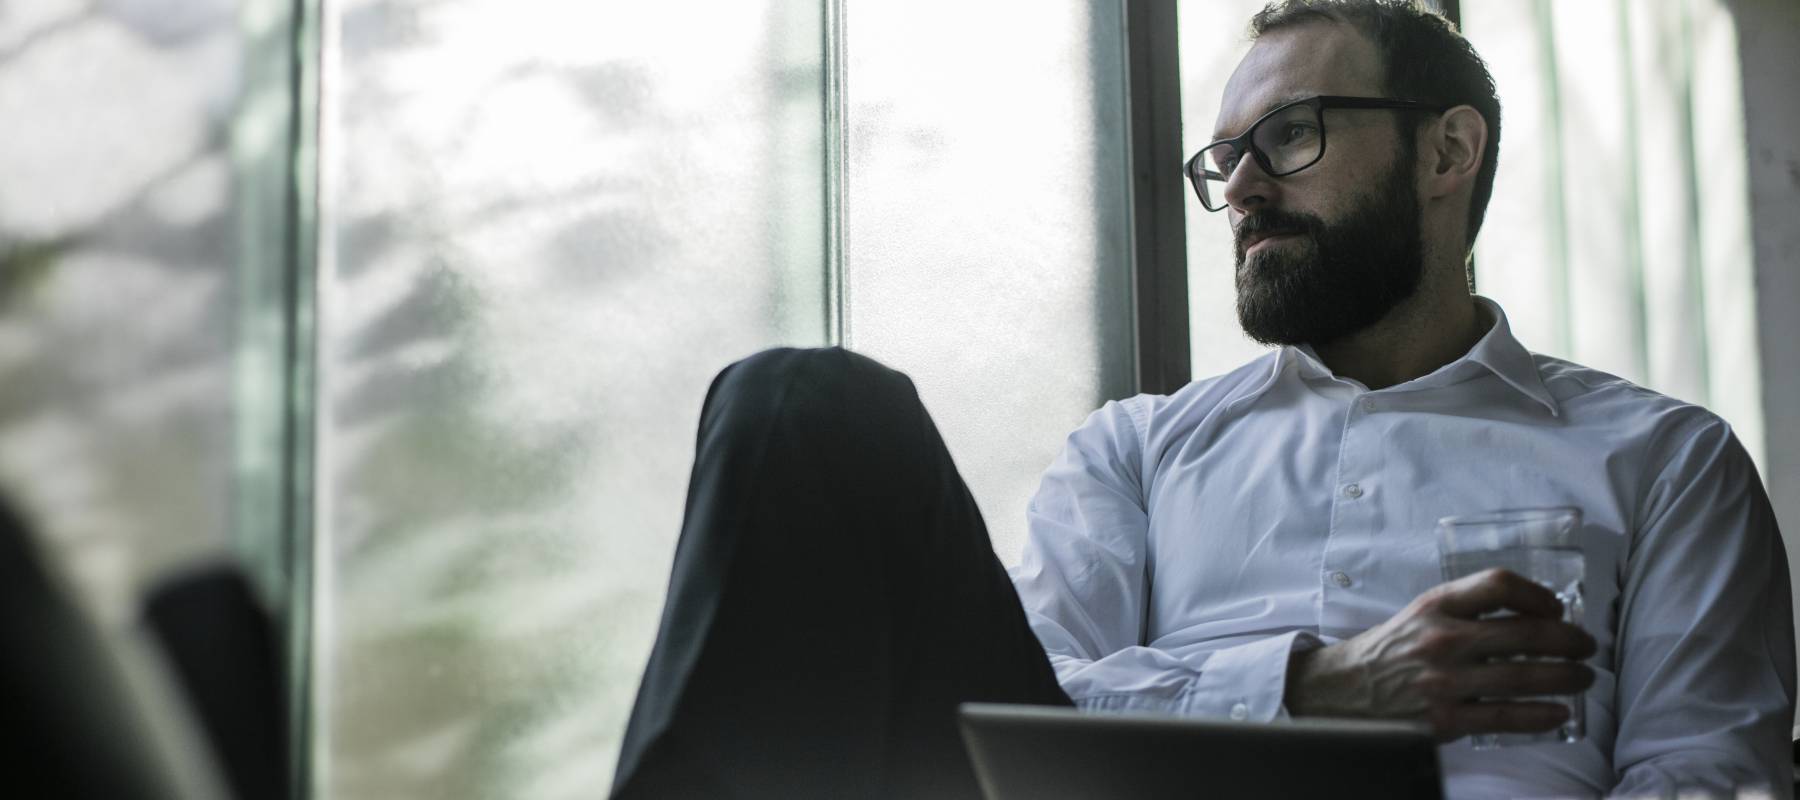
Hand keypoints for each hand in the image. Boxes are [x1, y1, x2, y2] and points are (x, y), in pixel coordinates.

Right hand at [1284, 568, 1596, 740]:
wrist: (1344, 690)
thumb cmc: (1393, 649)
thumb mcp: (1422, 613)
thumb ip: (1468, 608)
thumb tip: (1534, 614)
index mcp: (1437, 605)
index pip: (1500, 584)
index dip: (1540, 595)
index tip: (1558, 608)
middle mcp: (1443, 639)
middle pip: (1526, 633)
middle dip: (1570, 641)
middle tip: (1586, 646)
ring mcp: (1445, 681)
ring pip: (1525, 677)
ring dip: (1567, 678)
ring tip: (1584, 678)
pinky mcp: (1445, 719)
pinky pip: (1507, 716)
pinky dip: (1541, 715)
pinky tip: (1559, 713)